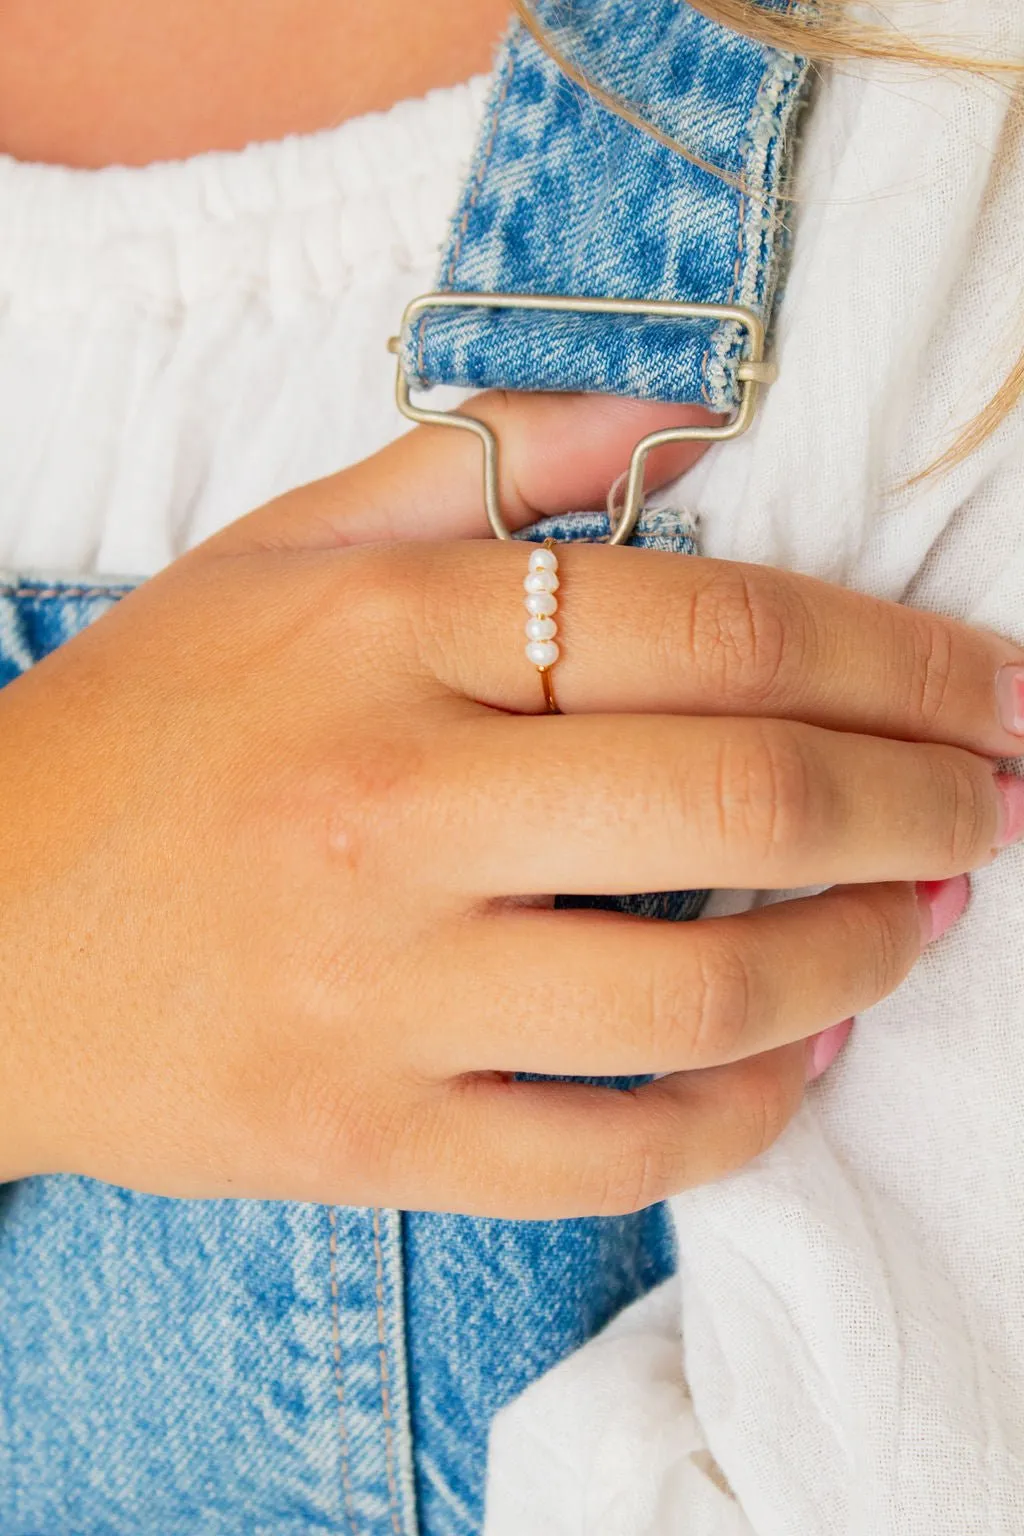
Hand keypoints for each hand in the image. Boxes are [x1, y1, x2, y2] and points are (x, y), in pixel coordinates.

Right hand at [0, 394, 1018, 1215]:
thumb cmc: (142, 731)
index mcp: (382, 639)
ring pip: (703, 1001)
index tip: (984, 689)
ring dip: (864, 958)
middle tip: (998, 799)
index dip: (896, 659)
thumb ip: (480, 471)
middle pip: (743, 806)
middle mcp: (390, 812)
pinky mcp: (367, 1141)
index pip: (713, 630)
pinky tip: (800, 1057)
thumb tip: (686, 428)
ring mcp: (379, 997)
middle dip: (925, 801)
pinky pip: (613, 1157)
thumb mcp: (279, 555)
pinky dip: (749, 1116)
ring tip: (923, 918)